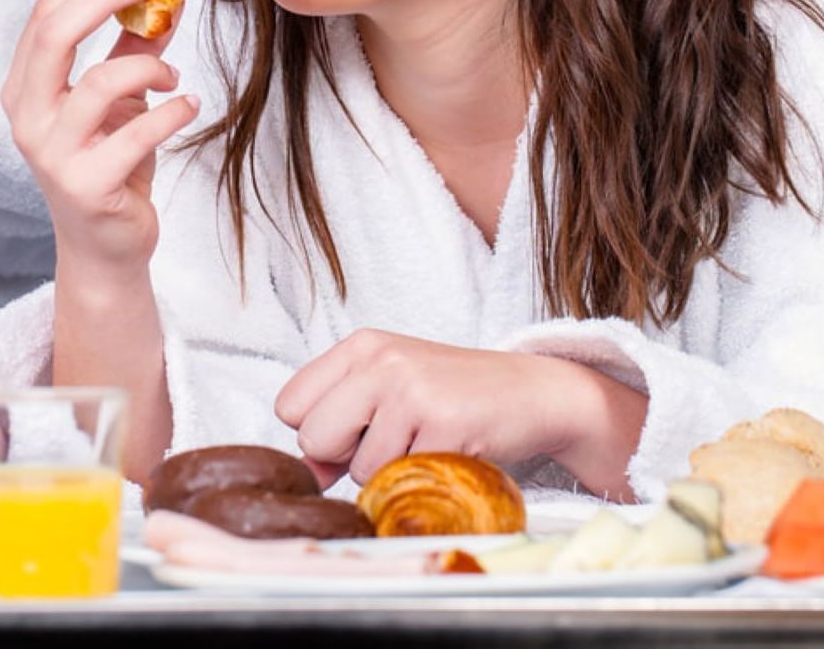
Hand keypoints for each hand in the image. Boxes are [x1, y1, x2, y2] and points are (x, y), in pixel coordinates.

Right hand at [1, 0, 199, 279]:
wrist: (104, 246)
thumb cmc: (109, 165)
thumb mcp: (119, 100)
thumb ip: (133, 49)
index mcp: (25, 88)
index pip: (45, 15)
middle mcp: (27, 117)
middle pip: (53, 34)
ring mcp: (52, 153)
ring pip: (99, 83)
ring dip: (150, 69)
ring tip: (174, 78)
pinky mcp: (85, 185)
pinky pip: (136, 132)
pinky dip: (172, 112)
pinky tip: (188, 108)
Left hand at [274, 330, 645, 497]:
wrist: (534, 393)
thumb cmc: (455, 395)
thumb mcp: (389, 390)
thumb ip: (340, 423)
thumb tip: (306, 476)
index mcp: (361, 345)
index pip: (288, 405)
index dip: (318, 432)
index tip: (357, 430)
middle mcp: (381, 360)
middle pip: (312, 438)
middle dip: (345, 457)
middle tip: (394, 439)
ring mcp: (412, 389)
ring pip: (358, 469)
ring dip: (392, 471)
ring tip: (428, 440)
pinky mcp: (444, 423)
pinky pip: (403, 478)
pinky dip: (424, 477)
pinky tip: (450, 448)